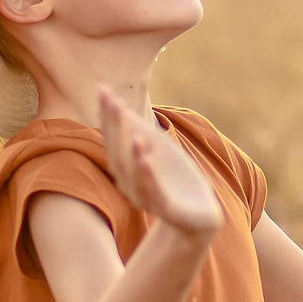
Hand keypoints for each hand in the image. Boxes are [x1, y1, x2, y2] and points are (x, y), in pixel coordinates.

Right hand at [96, 85, 221, 239]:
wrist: (198, 211)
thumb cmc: (174, 176)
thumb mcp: (159, 147)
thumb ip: (139, 129)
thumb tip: (116, 102)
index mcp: (127, 166)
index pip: (114, 137)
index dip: (108, 115)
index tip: (104, 90)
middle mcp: (130, 181)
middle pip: (118, 153)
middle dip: (116, 128)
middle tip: (114, 102)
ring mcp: (146, 196)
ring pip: (133, 174)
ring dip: (131, 153)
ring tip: (133, 134)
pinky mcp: (166, 208)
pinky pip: (154, 192)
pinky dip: (148, 175)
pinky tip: (147, 160)